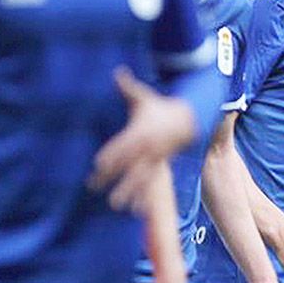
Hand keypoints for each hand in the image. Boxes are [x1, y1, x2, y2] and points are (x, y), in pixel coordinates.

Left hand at [91, 68, 196, 210]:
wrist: (188, 119)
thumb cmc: (159, 107)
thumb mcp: (144, 96)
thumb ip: (128, 86)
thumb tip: (117, 71)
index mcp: (139, 132)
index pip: (122, 146)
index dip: (111, 155)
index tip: (99, 165)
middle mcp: (146, 148)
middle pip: (127, 165)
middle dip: (112, 177)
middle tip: (95, 186)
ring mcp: (154, 159)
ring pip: (139, 178)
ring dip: (128, 192)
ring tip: (116, 205)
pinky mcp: (159, 165)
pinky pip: (151, 183)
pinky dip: (144, 197)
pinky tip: (137, 211)